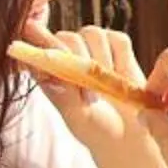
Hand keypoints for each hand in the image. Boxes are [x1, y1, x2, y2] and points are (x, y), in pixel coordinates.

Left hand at [19, 19, 160, 167]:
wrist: (130, 134)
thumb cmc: (97, 129)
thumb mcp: (79, 119)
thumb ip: (63, 97)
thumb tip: (50, 76)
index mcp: (48, 72)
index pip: (36, 46)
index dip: (42, 43)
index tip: (56, 56)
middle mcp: (67, 55)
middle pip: (67, 37)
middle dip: (80, 60)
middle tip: (91, 92)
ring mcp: (92, 47)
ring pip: (92, 34)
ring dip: (103, 60)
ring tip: (107, 86)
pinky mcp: (116, 44)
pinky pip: (117, 38)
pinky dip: (122, 57)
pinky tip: (121, 76)